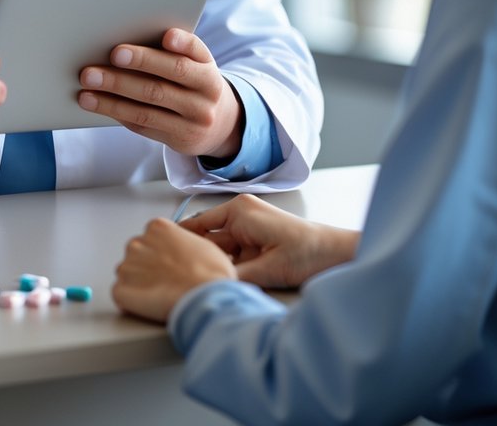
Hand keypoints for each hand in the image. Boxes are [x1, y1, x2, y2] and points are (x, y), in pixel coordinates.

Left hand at [78, 29, 241, 160]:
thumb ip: (171, 54)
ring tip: (87, 82)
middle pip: (168, 79)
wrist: (218, 124)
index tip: (166, 36)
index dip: (183, 44)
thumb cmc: (192, 82)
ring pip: (148, 107)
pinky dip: (115, 110)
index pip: (197, 52)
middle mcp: (205, 96)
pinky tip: (94, 101)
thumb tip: (123, 45)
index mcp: (208, 69)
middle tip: (110, 55)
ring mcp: (193, 122)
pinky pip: (141, 124)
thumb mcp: (194, 66)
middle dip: (137, 65)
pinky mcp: (178, 140)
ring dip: (113, 95)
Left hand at [113, 217, 236, 322]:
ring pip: (127, 274)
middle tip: (164, 281)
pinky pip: (121, 294)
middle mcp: (138, 242)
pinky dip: (131, 301)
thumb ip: (182, 241)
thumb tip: (180, 251)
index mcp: (157, 227)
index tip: (168, 264)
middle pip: (136, 254)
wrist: (206, 297)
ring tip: (159, 294)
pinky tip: (149, 304)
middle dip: (147, 267)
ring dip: (139, 284)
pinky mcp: (121, 290)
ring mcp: (127, 266)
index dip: (160, 254)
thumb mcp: (202, 243)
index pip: (150, 238)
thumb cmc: (210, 273)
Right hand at [180, 194, 359, 288]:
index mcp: (239, 211)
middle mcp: (240, 216)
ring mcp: (247, 230)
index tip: (161, 251)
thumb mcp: (267, 268)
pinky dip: (226, 269)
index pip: (197, 224)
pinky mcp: (254, 244)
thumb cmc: (308, 252)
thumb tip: (208, 286)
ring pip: (218, 251)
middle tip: (175, 277)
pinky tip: (218, 283)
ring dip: (212, 266)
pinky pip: (232, 256)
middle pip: (206, 240)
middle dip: (195, 258)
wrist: (335, 255)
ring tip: (193, 284)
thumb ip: (235, 276)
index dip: (179, 239)